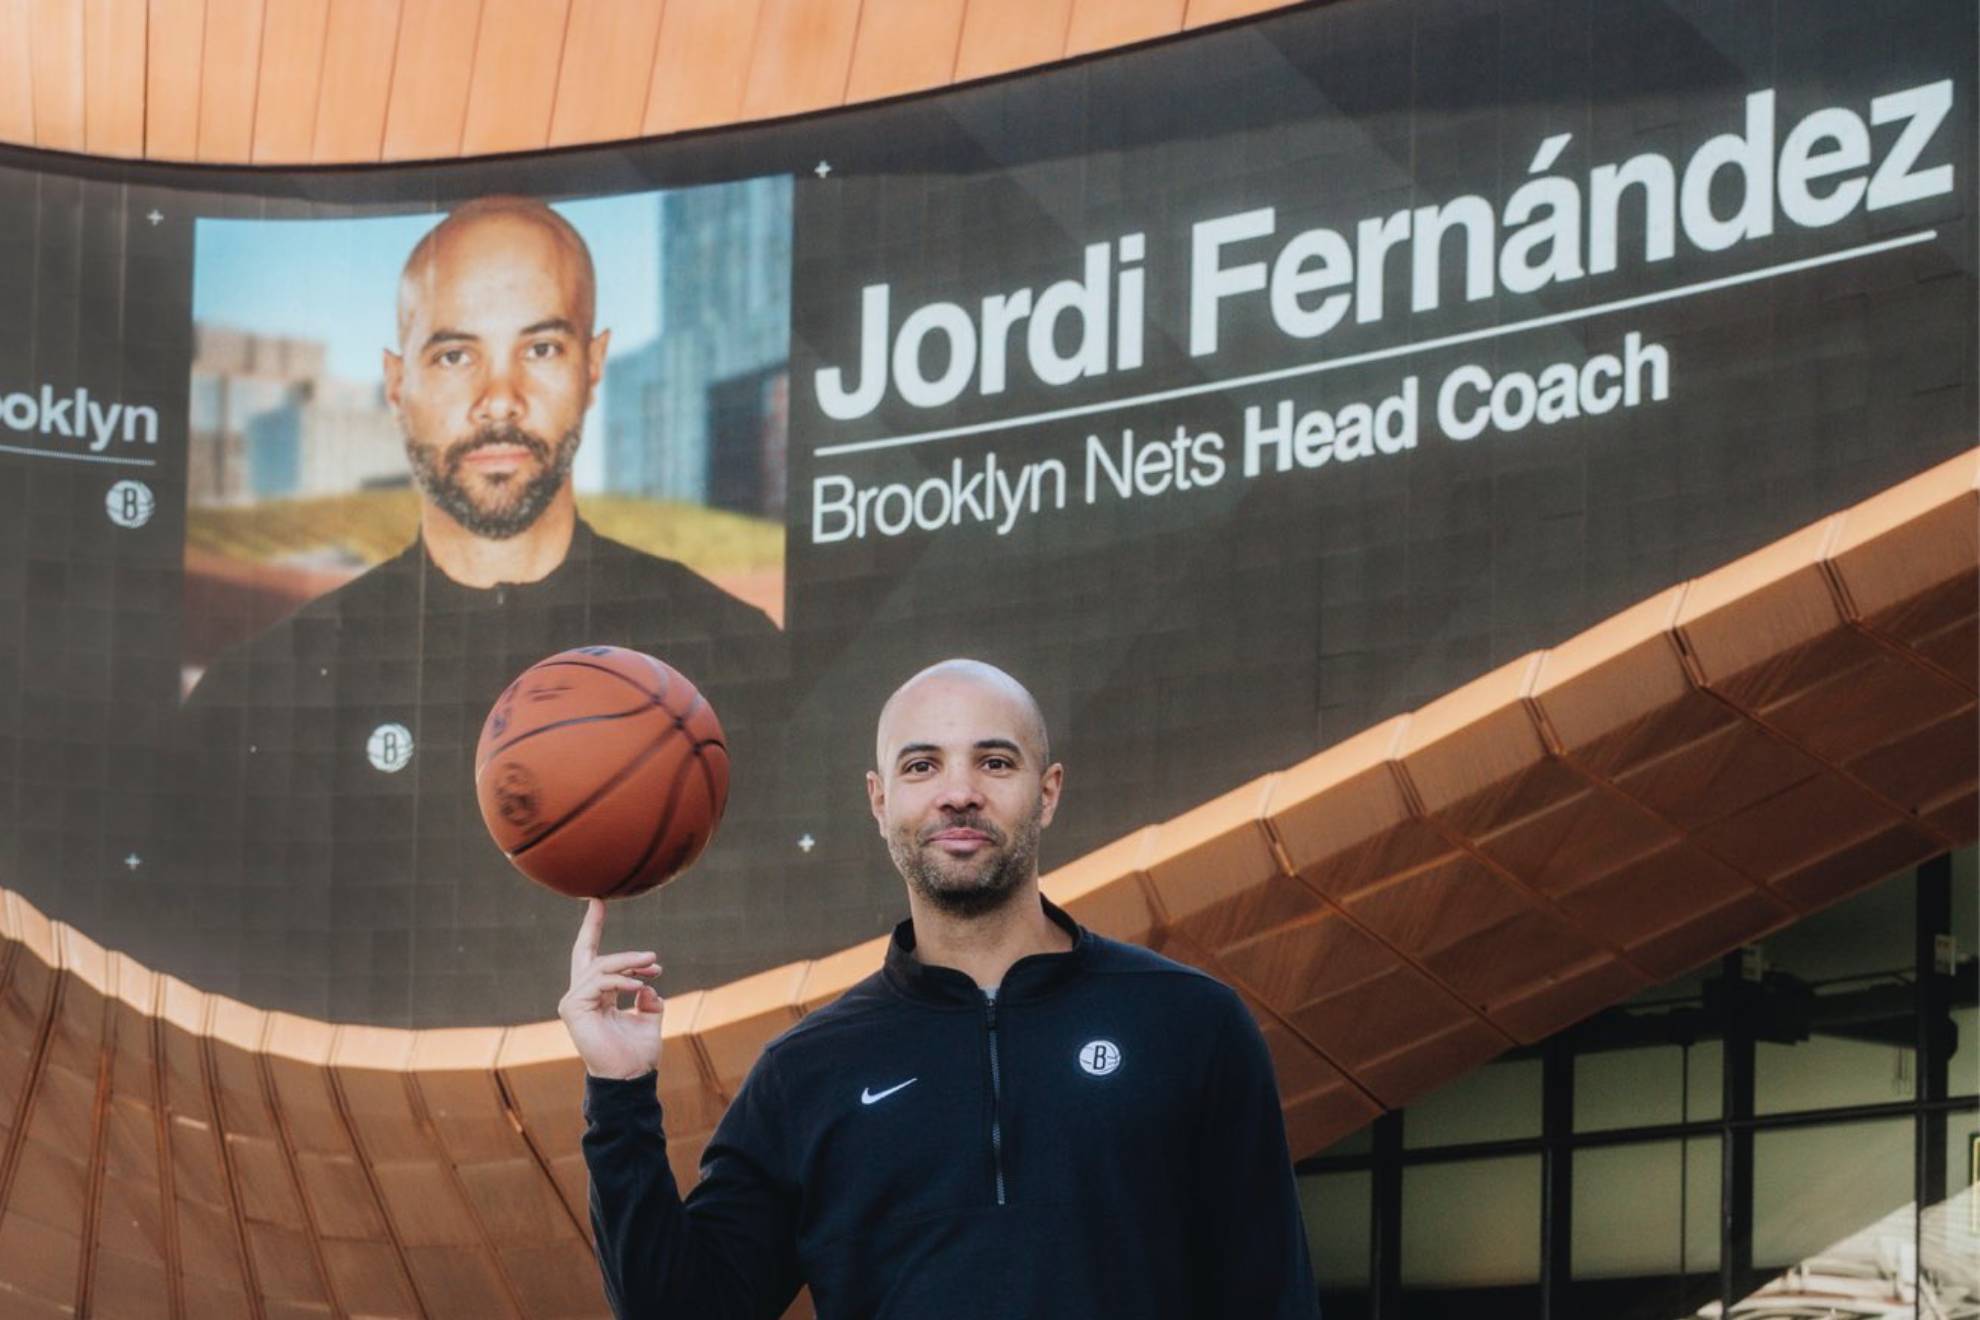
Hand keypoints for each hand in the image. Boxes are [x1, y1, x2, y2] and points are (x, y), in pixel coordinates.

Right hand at [560, 898, 665, 1081]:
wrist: (629, 1078)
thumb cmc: (637, 1053)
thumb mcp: (650, 1019)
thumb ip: (649, 999)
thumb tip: (648, 986)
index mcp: (597, 996)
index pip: (591, 956)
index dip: (592, 928)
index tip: (597, 900)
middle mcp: (581, 996)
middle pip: (589, 954)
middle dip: (600, 931)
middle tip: (650, 953)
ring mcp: (573, 1001)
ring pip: (600, 966)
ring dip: (629, 964)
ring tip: (653, 967)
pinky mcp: (572, 1008)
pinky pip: (599, 982)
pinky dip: (622, 980)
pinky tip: (640, 986)